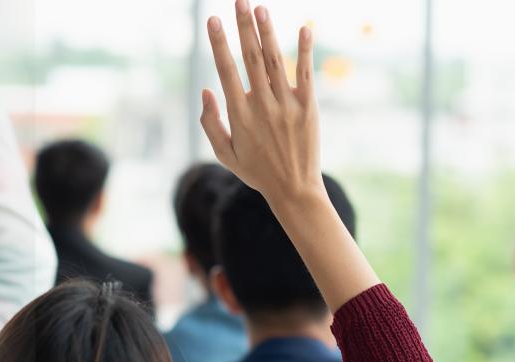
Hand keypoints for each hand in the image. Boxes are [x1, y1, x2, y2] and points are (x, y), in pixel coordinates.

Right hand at [200, 0, 319, 202]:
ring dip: (267, 31)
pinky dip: (304, 50)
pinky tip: (304, 27)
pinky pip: (305, 73)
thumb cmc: (256, 171)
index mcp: (239, 114)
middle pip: (250, 57)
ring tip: (260, 8)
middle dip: (243, 26)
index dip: (218, 43)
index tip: (212, 21)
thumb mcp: (224, 153)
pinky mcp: (308, 107)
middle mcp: (262, 104)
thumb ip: (210, 122)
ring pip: (273, 60)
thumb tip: (206, 90)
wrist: (294, 189)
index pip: (225, 70)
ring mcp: (286, 104)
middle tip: (238, 1)